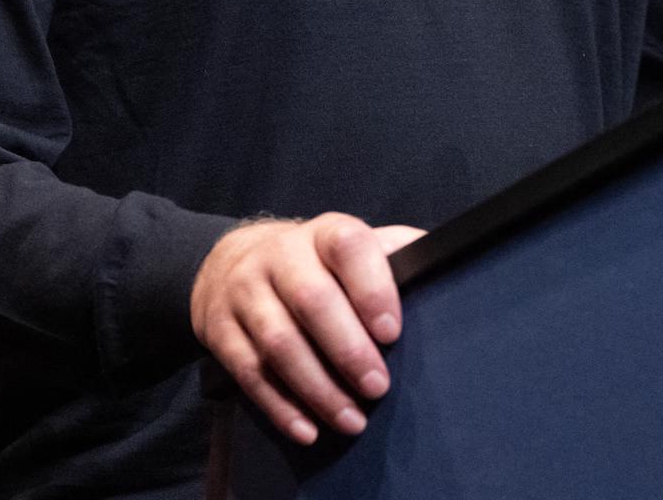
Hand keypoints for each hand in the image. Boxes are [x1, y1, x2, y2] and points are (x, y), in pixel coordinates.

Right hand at [191, 213, 425, 444]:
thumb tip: (443, 261)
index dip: (371, 287)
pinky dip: (280, 406)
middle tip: (378, 388)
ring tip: (352, 420)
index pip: (348, 246)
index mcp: (322, 234)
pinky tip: (308, 429)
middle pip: (312, 300)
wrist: (229, 261)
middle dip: (348, 350)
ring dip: (318, 388)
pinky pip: (249, 372)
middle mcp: (279, 256)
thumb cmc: (312, 263)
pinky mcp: (220, 329)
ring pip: (279, 342)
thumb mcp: (348, 246)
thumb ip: (393, 251)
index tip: (393, 333)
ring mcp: (244, 292)